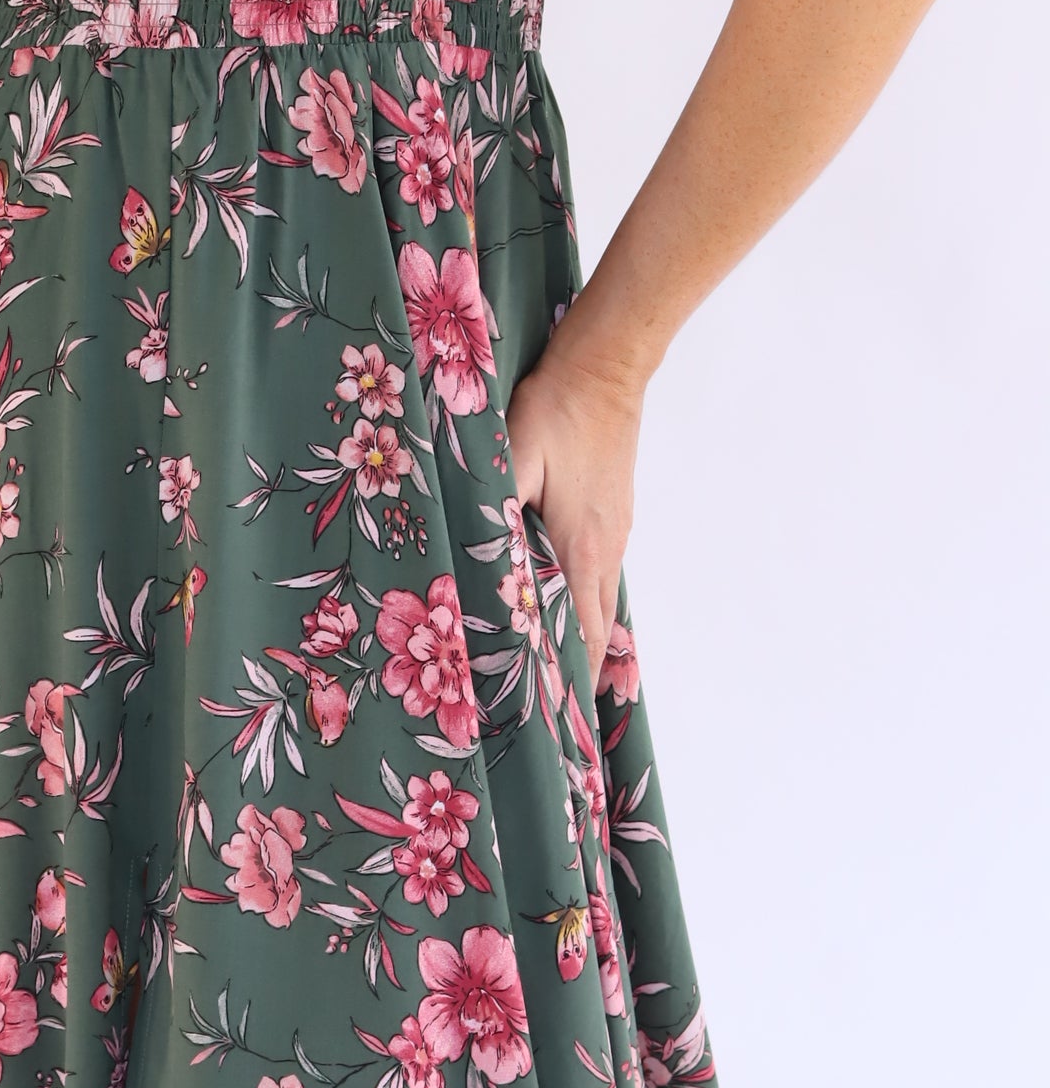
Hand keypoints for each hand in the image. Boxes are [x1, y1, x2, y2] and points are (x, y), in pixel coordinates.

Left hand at [503, 314, 646, 675]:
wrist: (605, 366)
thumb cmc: (556, 410)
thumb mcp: (510, 457)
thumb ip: (490, 506)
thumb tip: (473, 549)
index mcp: (580, 549)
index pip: (584, 634)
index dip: (575, 679)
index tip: (566, 721)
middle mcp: (605, 548)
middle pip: (598, 626)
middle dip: (581, 668)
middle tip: (560, 709)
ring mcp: (614, 529)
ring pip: (601, 597)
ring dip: (584, 633)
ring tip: (561, 669)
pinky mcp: (612, 510)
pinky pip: (601, 569)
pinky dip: (585, 597)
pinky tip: (562, 598)